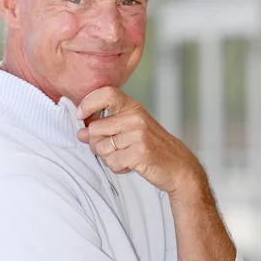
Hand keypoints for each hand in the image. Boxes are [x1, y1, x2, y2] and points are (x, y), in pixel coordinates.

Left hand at [76, 86, 204, 195]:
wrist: (179, 166)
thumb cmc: (153, 147)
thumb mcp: (131, 130)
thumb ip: (106, 128)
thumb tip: (81, 133)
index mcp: (133, 107)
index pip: (106, 93)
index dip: (88, 103)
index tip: (81, 115)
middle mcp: (136, 117)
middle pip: (95, 128)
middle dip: (96, 144)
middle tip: (111, 150)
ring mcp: (138, 135)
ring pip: (101, 148)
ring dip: (107, 158)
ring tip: (124, 157)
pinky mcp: (140, 153)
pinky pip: (112, 162)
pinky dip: (117, 168)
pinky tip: (130, 165)